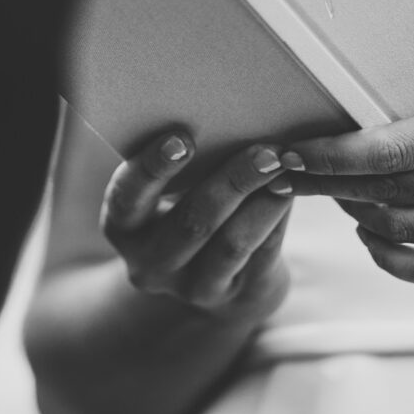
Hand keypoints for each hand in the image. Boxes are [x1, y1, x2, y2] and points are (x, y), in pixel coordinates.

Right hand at [100, 133, 303, 319]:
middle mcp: (151, 264)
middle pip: (191, 222)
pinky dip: (276, 219)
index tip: (181, 139)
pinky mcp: (235, 299)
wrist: (213, 278)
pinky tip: (291, 191)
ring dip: (262, 200)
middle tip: (264, 150)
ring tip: (284, 167)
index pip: (126, 198)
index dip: (151, 169)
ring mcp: (192, 289)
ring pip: (231, 243)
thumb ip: (181, 166)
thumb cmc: (187, 211)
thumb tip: (225, 115)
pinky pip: (260, 257)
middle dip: (231, 181)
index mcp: (123, 228)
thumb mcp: (167, 195)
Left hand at [286, 82, 413, 285]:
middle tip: (289, 174)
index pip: (393, 145)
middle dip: (329, 183)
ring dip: (358, 214)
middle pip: (390, 190)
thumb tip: (367, 121)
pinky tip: (371, 233)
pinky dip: (391, 255)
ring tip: (334, 195)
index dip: (333, 154)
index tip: (292, 152)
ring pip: (405, 230)